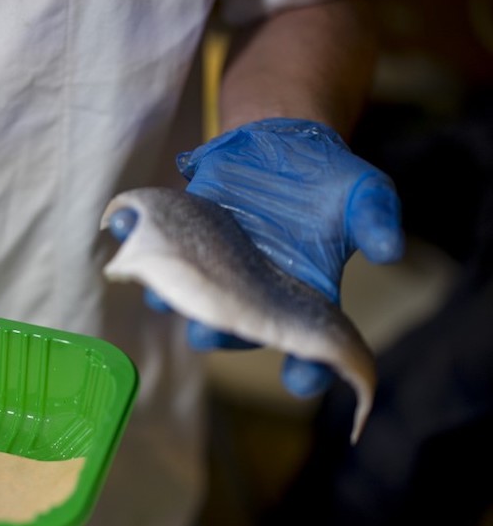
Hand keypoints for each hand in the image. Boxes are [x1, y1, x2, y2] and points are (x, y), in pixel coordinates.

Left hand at [110, 118, 403, 396]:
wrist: (278, 146)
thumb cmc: (329, 180)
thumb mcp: (365, 192)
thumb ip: (377, 220)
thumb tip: (389, 253)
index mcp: (304, 298)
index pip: (308, 349)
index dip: (305, 370)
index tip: (301, 378)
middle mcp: (256, 296)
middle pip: (239, 332)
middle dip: (222, 336)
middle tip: (210, 333)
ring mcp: (218, 273)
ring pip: (195, 302)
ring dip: (178, 302)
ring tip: (165, 296)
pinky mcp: (186, 245)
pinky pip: (164, 260)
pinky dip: (147, 256)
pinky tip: (136, 250)